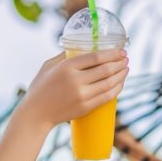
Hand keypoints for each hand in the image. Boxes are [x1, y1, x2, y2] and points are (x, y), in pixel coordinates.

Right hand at [13, 49, 128, 130]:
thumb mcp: (48, 66)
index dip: (112, 53)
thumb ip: (64, 56)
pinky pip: (107, 96)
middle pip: (106, 69)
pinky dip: (117, 89)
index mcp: (67, 67)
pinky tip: (120, 83)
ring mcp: (82, 95)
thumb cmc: (40, 88)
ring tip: (125, 69)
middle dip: (120, 63)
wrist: (35, 114)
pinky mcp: (85, 107)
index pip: (96, 57)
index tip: (121, 50)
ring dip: (121, 75)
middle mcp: (76, 80)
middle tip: (125, 59)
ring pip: (109, 83)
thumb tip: (80, 47)